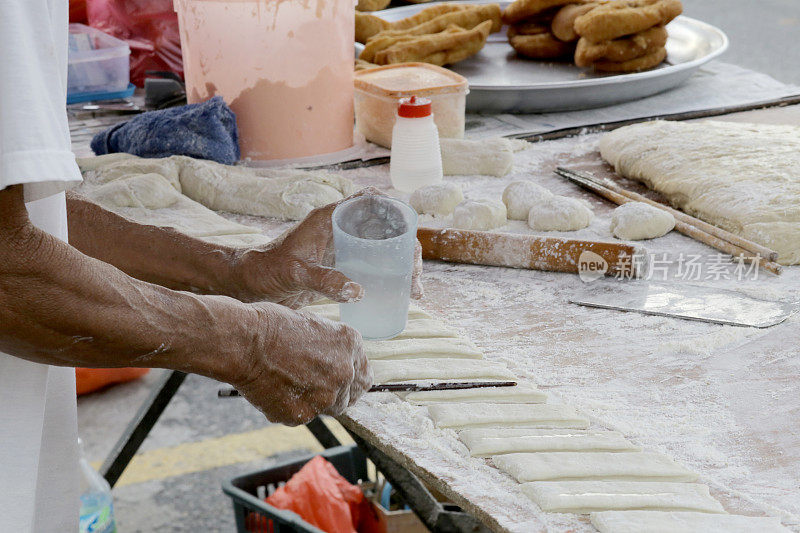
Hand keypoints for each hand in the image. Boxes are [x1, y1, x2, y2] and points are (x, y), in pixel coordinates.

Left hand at [231, 187, 423, 307]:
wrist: (249, 285)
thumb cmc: (265, 270)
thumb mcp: (294, 273)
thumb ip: (323, 280)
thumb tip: (358, 291)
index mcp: (330, 219)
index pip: (368, 202)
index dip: (394, 211)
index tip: (410, 232)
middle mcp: (341, 230)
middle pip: (384, 229)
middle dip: (406, 248)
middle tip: (415, 274)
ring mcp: (343, 250)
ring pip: (383, 250)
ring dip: (402, 265)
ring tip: (414, 289)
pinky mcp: (342, 269)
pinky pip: (373, 269)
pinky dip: (390, 280)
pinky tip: (401, 296)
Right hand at [231, 303, 371, 425]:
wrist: (244, 343)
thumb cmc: (272, 326)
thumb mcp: (314, 326)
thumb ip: (334, 348)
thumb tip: (337, 365)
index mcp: (350, 344)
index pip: (364, 375)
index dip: (351, 379)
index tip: (340, 380)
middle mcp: (344, 372)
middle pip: (349, 396)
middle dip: (334, 392)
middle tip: (313, 385)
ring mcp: (325, 396)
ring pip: (326, 408)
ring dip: (314, 400)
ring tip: (290, 382)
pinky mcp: (302, 414)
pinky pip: (302, 415)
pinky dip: (290, 407)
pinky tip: (276, 389)